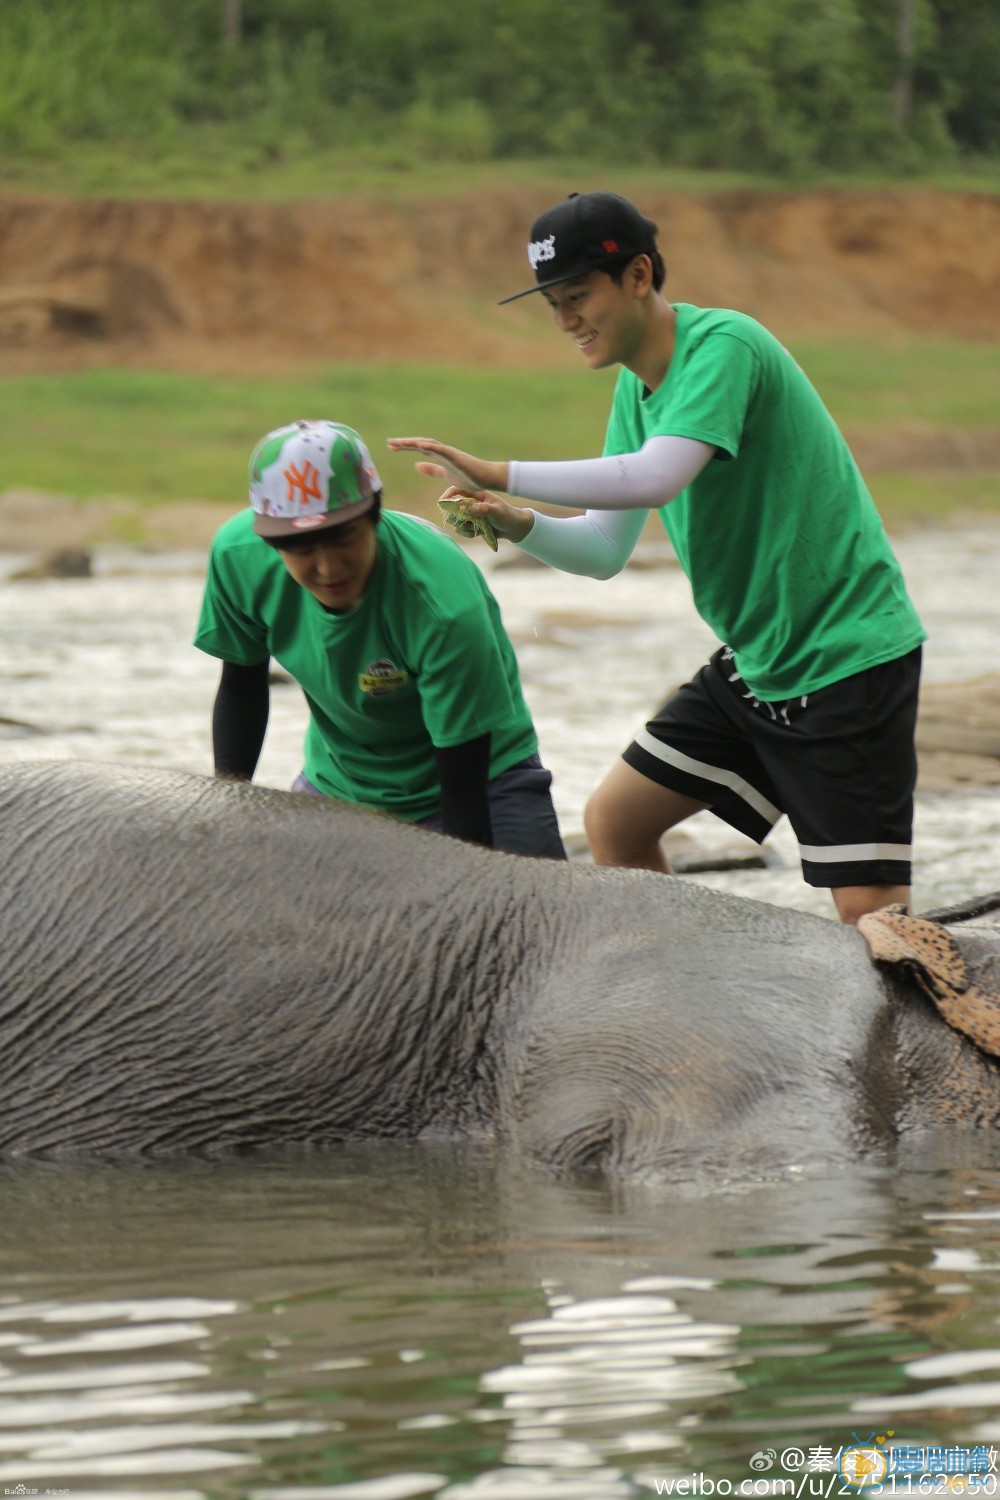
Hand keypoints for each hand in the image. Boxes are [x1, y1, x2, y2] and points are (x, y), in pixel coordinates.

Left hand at [386, 436, 507, 493]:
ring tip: (401, 442)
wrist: (487, 478)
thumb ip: (432, 470)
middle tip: (389, 442)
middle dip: (405, 443)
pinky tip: (421, 445)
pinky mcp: (457, 457)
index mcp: (439, 457)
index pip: (419, 450)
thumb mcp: (445, 475)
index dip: (405, 447)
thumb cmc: (469, 476)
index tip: (391, 446)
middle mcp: (442, 452)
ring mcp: (450, 453)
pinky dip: (432, 447)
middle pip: (421, 445)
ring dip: (415, 443)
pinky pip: (442, 451)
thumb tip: (416, 466)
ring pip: (429, 445)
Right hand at [437, 486, 534, 544]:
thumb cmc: (507, 515)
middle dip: (456, 516)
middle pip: (453, 508)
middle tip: (466, 521)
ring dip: (464, 526)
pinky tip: (478, 533)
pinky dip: (468, 533)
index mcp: (476, 495)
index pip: (458, 490)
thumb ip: (485, 509)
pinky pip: (462, 530)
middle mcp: (471, 504)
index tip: (442, 501)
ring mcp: (470, 515)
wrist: (513, 528)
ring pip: (457, 521)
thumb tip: (471, 508)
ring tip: (477, 527)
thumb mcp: (498, 511)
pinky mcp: (471, 525)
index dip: (448, 495)